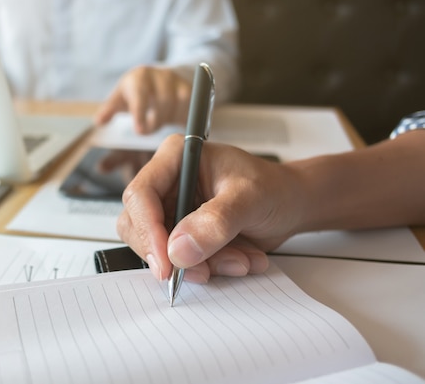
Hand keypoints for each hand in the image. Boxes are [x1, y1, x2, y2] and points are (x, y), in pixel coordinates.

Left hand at [95, 66, 191, 133]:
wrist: (161, 79)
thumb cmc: (135, 91)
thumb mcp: (120, 98)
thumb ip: (109, 110)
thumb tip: (98, 121)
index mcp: (139, 77)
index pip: (140, 96)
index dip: (140, 114)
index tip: (139, 131)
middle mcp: (160, 75)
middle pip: (162, 103)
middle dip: (155, 121)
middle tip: (146, 129)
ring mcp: (178, 81)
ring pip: (178, 106)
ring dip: (168, 119)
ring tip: (159, 121)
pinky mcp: (190, 88)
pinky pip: (190, 107)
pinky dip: (182, 117)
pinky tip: (174, 118)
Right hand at [117, 134, 302, 282]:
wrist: (292, 205)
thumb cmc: (274, 188)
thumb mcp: (250, 199)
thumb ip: (216, 221)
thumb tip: (180, 249)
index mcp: (176, 158)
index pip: (141, 194)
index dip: (148, 230)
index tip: (167, 263)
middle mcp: (168, 183)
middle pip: (139, 225)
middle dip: (171, 254)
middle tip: (203, 272)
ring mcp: (173, 210)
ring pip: (158, 249)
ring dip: (199, 264)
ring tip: (240, 259)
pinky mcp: (182, 234)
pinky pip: (178, 261)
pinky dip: (208, 268)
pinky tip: (238, 258)